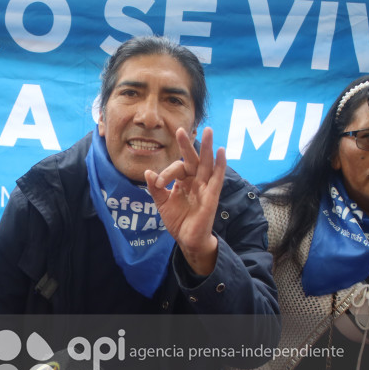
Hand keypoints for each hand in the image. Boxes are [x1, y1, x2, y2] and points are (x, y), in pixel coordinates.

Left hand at [144, 127, 226, 275]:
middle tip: (182, 129)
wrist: (187, 239)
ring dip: (208, 148)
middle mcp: (195, 181)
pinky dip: (220, 165)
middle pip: (193, 159)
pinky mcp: (212, 196)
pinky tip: (221, 151)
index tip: (157, 182)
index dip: (166, 173)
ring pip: (206, 164)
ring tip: (209, 131)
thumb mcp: (162, 203)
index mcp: (184, 181)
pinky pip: (217, 178)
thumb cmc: (178, 220)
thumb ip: (156, 188)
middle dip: (188, 145)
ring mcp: (205, 187)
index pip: (177, 168)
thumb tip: (147, 172)